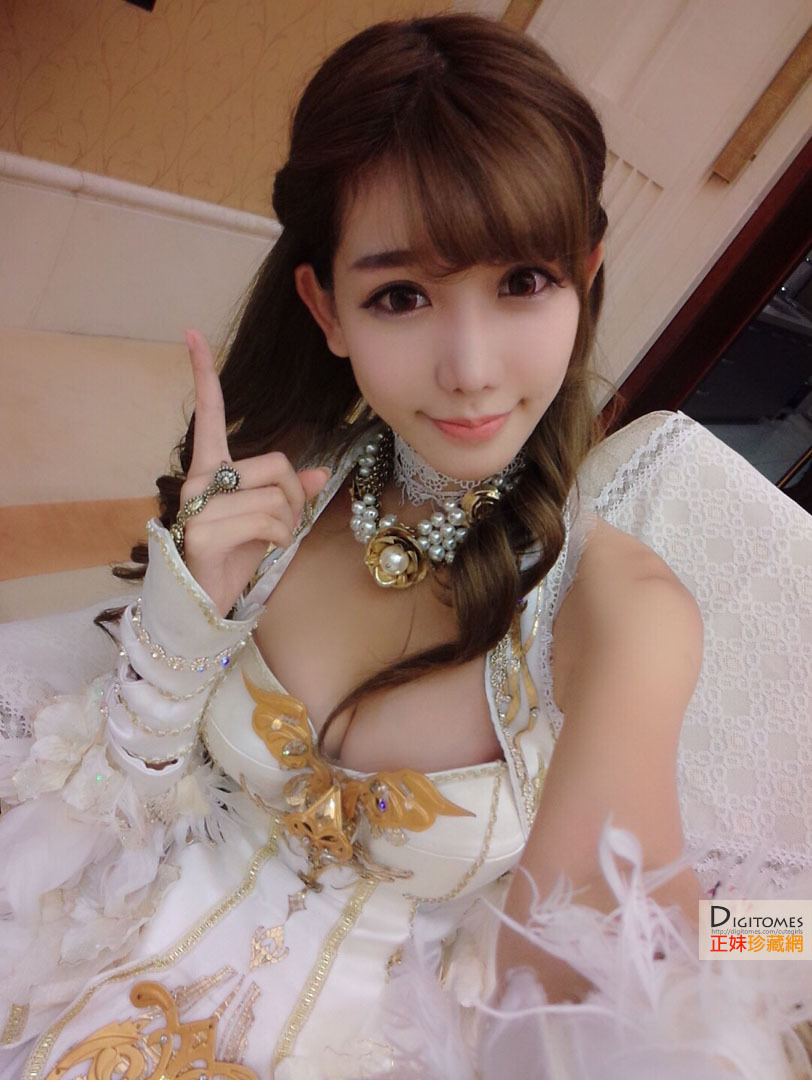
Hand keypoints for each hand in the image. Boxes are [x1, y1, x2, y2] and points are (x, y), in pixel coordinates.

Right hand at [178, 329, 329, 616]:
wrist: (205, 600)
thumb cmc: (235, 556)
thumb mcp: (268, 520)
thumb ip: (289, 493)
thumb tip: (319, 474)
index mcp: (211, 469)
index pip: (210, 415)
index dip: (203, 375)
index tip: (191, 334)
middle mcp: (198, 479)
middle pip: (277, 464)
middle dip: (294, 497)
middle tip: (277, 523)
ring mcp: (198, 505)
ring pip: (277, 497)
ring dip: (287, 524)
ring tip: (264, 540)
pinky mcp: (204, 532)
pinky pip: (269, 522)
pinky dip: (278, 540)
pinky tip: (258, 551)